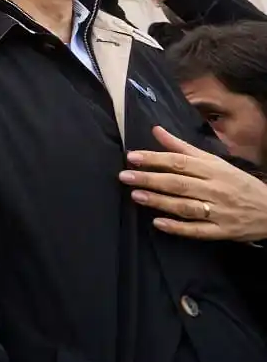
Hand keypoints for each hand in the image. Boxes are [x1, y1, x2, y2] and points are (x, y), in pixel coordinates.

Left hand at [120, 126, 266, 241]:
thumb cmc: (237, 182)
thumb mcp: (214, 161)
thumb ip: (183, 147)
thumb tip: (156, 130)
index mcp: (213, 170)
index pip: (180, 162)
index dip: (155, 159)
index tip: (132, 157)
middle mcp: (215, 189)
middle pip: (179, 183)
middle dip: (151, 179)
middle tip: (125, 176)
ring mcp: (218, 212)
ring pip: (186, 206)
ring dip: (160, 201)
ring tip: (136, 196)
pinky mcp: (221, 231)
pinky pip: (197, 230)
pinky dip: (178, 227)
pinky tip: (158, 224)